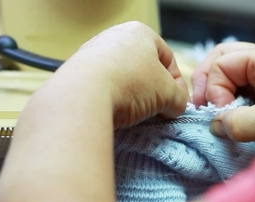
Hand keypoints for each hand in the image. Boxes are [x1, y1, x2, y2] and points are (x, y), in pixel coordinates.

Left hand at [60, 21, 189, 127]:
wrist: (82, 96)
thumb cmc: (131, 86)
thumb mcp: (167, 94)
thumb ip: (179, 99)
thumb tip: (176, 106)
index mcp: (140, 33)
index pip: (167, 59)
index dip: (176, 84)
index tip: (176, 105)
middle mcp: (113, 37)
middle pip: (142, 68)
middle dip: (152, 92)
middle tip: (157, 112)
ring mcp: (91, 53)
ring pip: (121, 78)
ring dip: (131, 97)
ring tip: (134, 116)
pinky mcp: (76, 72)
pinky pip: (101, 87)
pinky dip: (110, 99)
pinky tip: (113, 113)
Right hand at [191, 42, 254, 142]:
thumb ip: (236, 123)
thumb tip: (215, 126)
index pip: (221, 64)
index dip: (213, 90)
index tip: (221, 115)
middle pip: (223, 60)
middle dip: (206, 83)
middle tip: (200, 107)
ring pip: (231, 76)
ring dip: (218, 93)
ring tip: (213, 114)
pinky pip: (243, 91)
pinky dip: (231, 102)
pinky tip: (230, 118)